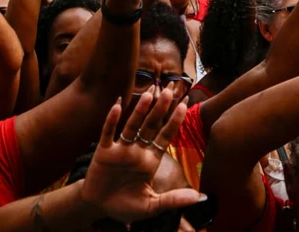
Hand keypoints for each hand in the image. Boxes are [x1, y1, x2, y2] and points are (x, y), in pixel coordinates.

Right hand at [80, 89, 200, 223]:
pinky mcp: (104, 151)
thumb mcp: (152, 206)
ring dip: (140, 110)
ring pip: (132, 125)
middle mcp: (137, 150)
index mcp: (151, 160)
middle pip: (151, 125)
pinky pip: (108, 133)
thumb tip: (198, 198)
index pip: (165, 136)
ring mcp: (121, 149)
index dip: (174, 121)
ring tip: (150, 93)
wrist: (100, 207)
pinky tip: (117, 106)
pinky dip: (112, 120)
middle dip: (160, 109)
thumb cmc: (126, 206)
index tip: (185, 104)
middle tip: (170, 90)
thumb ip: (173, 200)